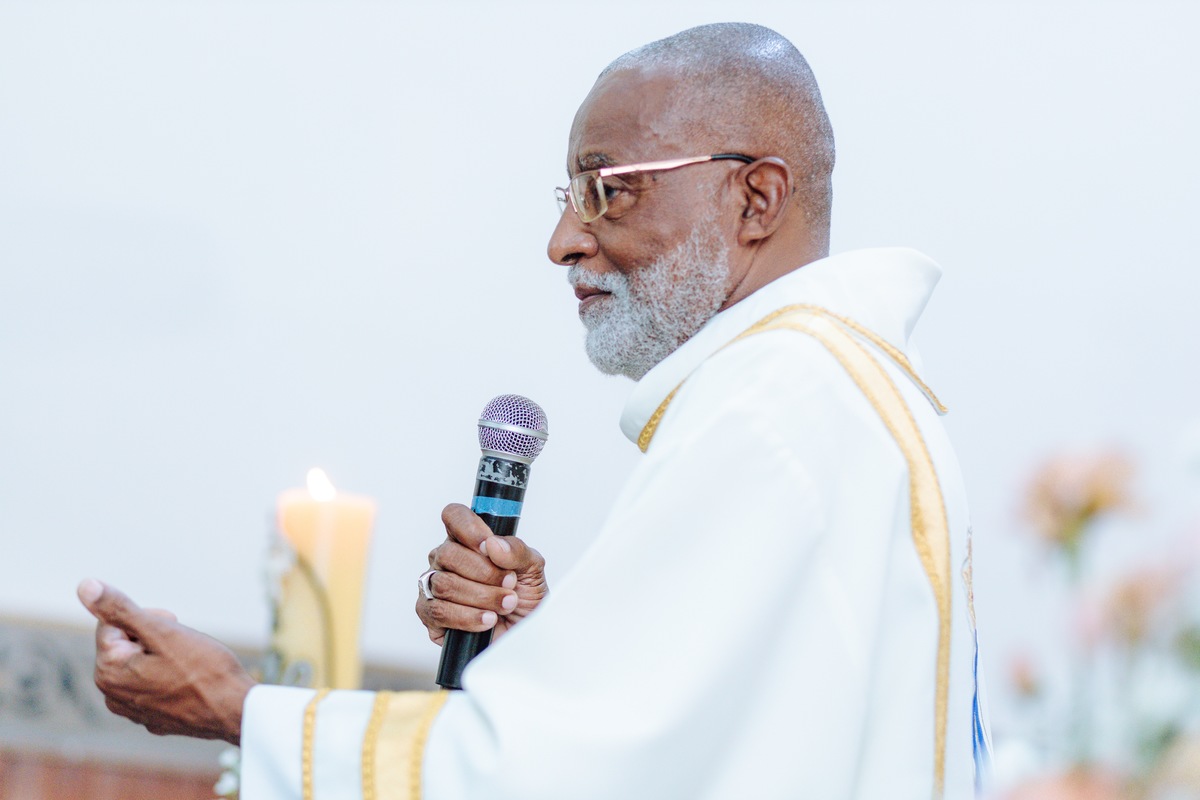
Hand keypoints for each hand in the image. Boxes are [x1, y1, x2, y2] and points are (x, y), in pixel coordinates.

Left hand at [77, 579, 254, 744]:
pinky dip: (169, 678)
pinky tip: (191, 684)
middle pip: (125, 645)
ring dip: (161, 656)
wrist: (235, 712)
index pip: (112, 623)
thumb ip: (120, 609)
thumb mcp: (162, 631)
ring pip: (140, 664)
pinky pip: (153, 686)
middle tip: (183, 647)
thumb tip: (85, 586)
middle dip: (152, 637)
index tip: (172, 627)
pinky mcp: (152, 719)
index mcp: (108, 671)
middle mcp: (112, 695)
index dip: (146, 617)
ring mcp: (132, 712)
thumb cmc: (204, 670)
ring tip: (189, 665)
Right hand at [416, 503, 547, 645]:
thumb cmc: (525, 598)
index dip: (468, 528)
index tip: (489, 545)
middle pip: (448, 554)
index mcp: (467, 540)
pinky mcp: (429, 615)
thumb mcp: (532, 569)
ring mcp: (433, 587)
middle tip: (509, 583)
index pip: (454, 516)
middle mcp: (445, 560)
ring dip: (481, 597)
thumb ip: (517, 551)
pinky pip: (438, 611)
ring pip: (443, 584)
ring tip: (505, 604)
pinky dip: (467, 617)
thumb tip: (494, 545)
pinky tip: (487, 619)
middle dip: (484, 572)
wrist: (523, 635)